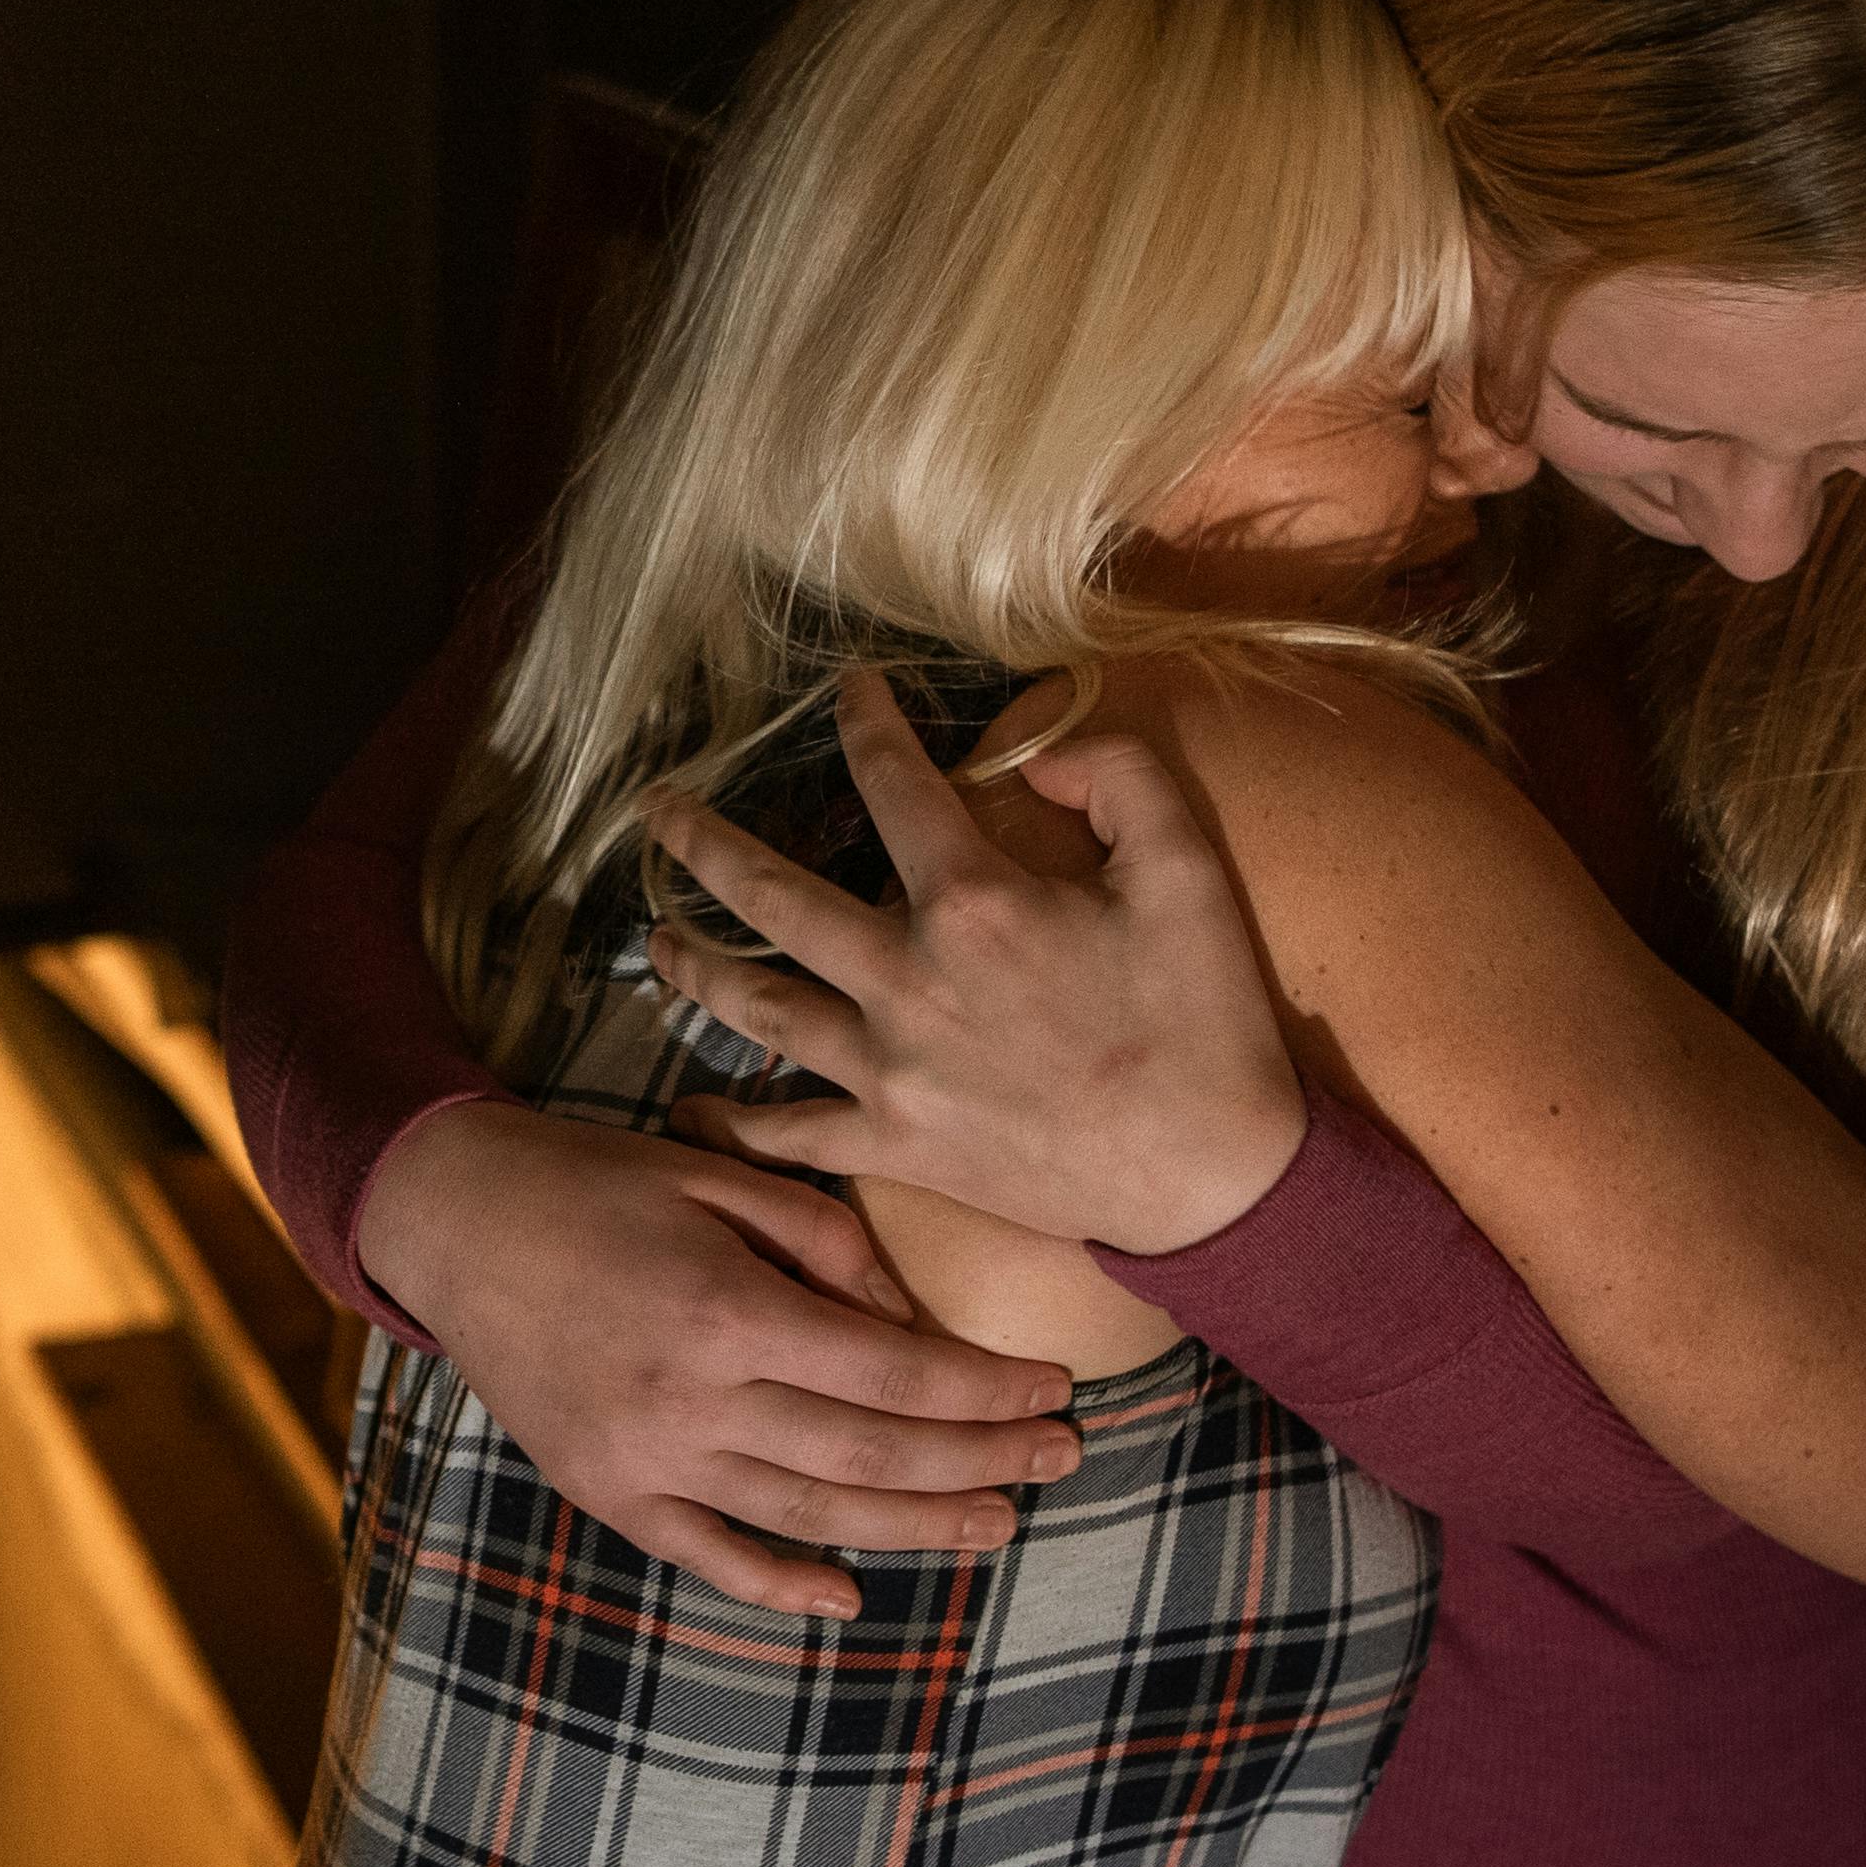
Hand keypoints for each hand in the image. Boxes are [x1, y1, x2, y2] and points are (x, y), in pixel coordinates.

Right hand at [358, 1093, 1082, 1621]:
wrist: (451, 1220)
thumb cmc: (594, 1180)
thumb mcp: (720, 1175)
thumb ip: (826, 1244)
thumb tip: (916, 1325)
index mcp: (725, 1308)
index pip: (894, 1370)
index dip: (987, 1390)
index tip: (1058, 1389)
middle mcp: (690, 1399)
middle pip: (871, 1453)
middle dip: (982, 1462)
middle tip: (1063, 1459)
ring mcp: (644, 1459)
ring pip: (808, 1515)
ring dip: (916, 1527)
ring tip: (998, 1522)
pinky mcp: (605, 1493)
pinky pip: (708, 1556)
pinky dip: (779, 1587)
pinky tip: (850, 1594)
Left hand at [639, 668, 1309, 1254]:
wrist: (1210, 1177)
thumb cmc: (1204, 1019)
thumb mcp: (1186, 870)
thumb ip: (1116, 779)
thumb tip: (1038, 756)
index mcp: (975, 902)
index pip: (895, 785)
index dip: (865, 724)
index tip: (848, 689)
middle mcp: (909, 979)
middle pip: (775, 899)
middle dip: (704, 846)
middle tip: (656, 813)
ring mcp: (892, 1069)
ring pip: (759, 1009)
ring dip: (696, 968)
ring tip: (655, 943)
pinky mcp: (898, 1145)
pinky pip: (793, 1133)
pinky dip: (734, 1127)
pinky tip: (687, 1117)